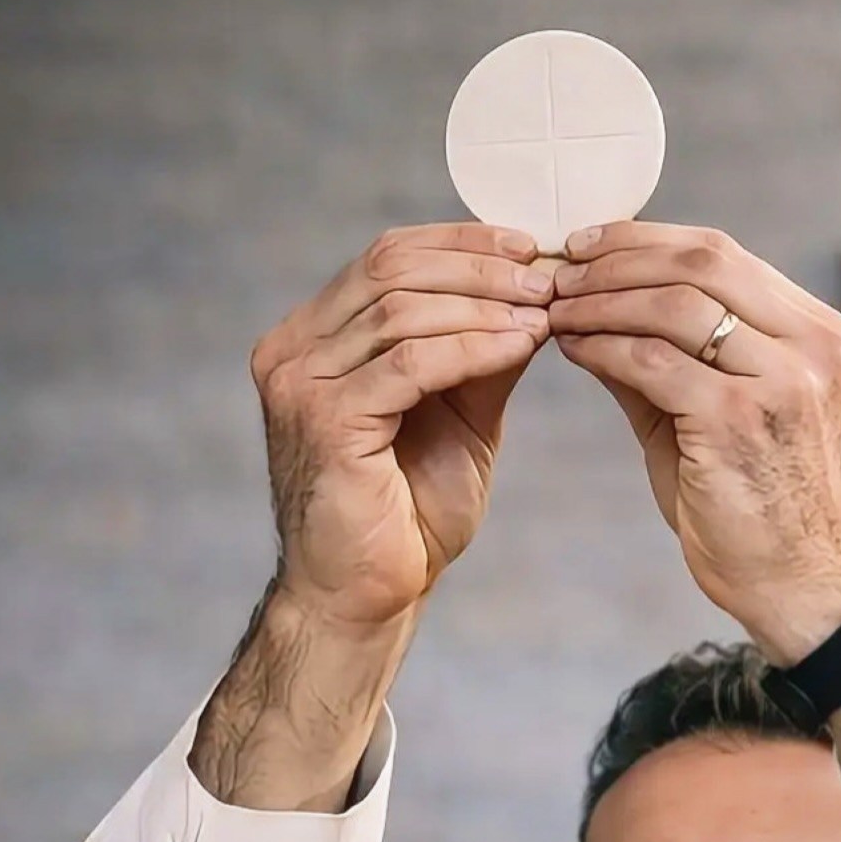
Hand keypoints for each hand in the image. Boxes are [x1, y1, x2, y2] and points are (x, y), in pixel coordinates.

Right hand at [248, 222, 554, 628]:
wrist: (370, 598)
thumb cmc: (407, 516)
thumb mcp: (457, 413)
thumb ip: (479, 351)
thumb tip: (533, 288)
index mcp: (312, 339)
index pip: (386, 257)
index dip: (460, 243)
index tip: (528, 245)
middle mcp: (293, 352)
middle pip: (392, 271)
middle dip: (480, 268)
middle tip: (547, 276)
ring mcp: (301, 384)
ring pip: (403, 312)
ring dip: (486, 305)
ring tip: (545, 310)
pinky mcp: (327, 421)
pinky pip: (410, 363)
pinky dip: (473, 347)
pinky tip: (522, 345)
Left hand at [549, 222, 840, 663]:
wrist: (799, 587)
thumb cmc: (758, 509)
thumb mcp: (724, 417)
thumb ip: (672, 357)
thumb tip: (595, 306)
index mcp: (817, 333)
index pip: (722, 253)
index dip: (645, 241)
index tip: (586, 245)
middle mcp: (810, 346)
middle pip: (701, 261)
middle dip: (617, 257)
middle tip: (558, 268)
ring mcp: (780, 381)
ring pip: (673, 304)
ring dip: (602, 299)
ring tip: (555, 309)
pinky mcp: (739, 419)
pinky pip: (653, 362)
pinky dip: (603, 347)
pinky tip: (572, 349)